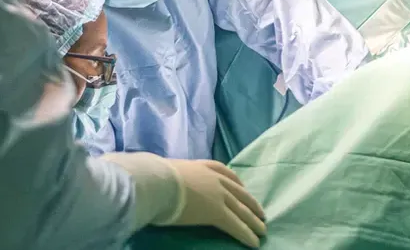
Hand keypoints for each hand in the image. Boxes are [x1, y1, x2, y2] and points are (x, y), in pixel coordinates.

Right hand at [100, 153, 265, 247]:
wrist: (155, 182)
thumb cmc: (152, 176)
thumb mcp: (161, 169)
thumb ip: (162, 172)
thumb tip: (146, 171)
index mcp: (198, 166)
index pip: (223, 170)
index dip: (235, 181)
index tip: (243, 187)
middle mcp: (212, 178)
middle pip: (238, 191)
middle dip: (251, 202)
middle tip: (260, 212)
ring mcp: (217, 194)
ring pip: (242, 209)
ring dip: (254, 220)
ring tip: (262, 230)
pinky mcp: (218, 212)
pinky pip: (237, 226)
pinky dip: (247, 234)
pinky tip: (254, 242)